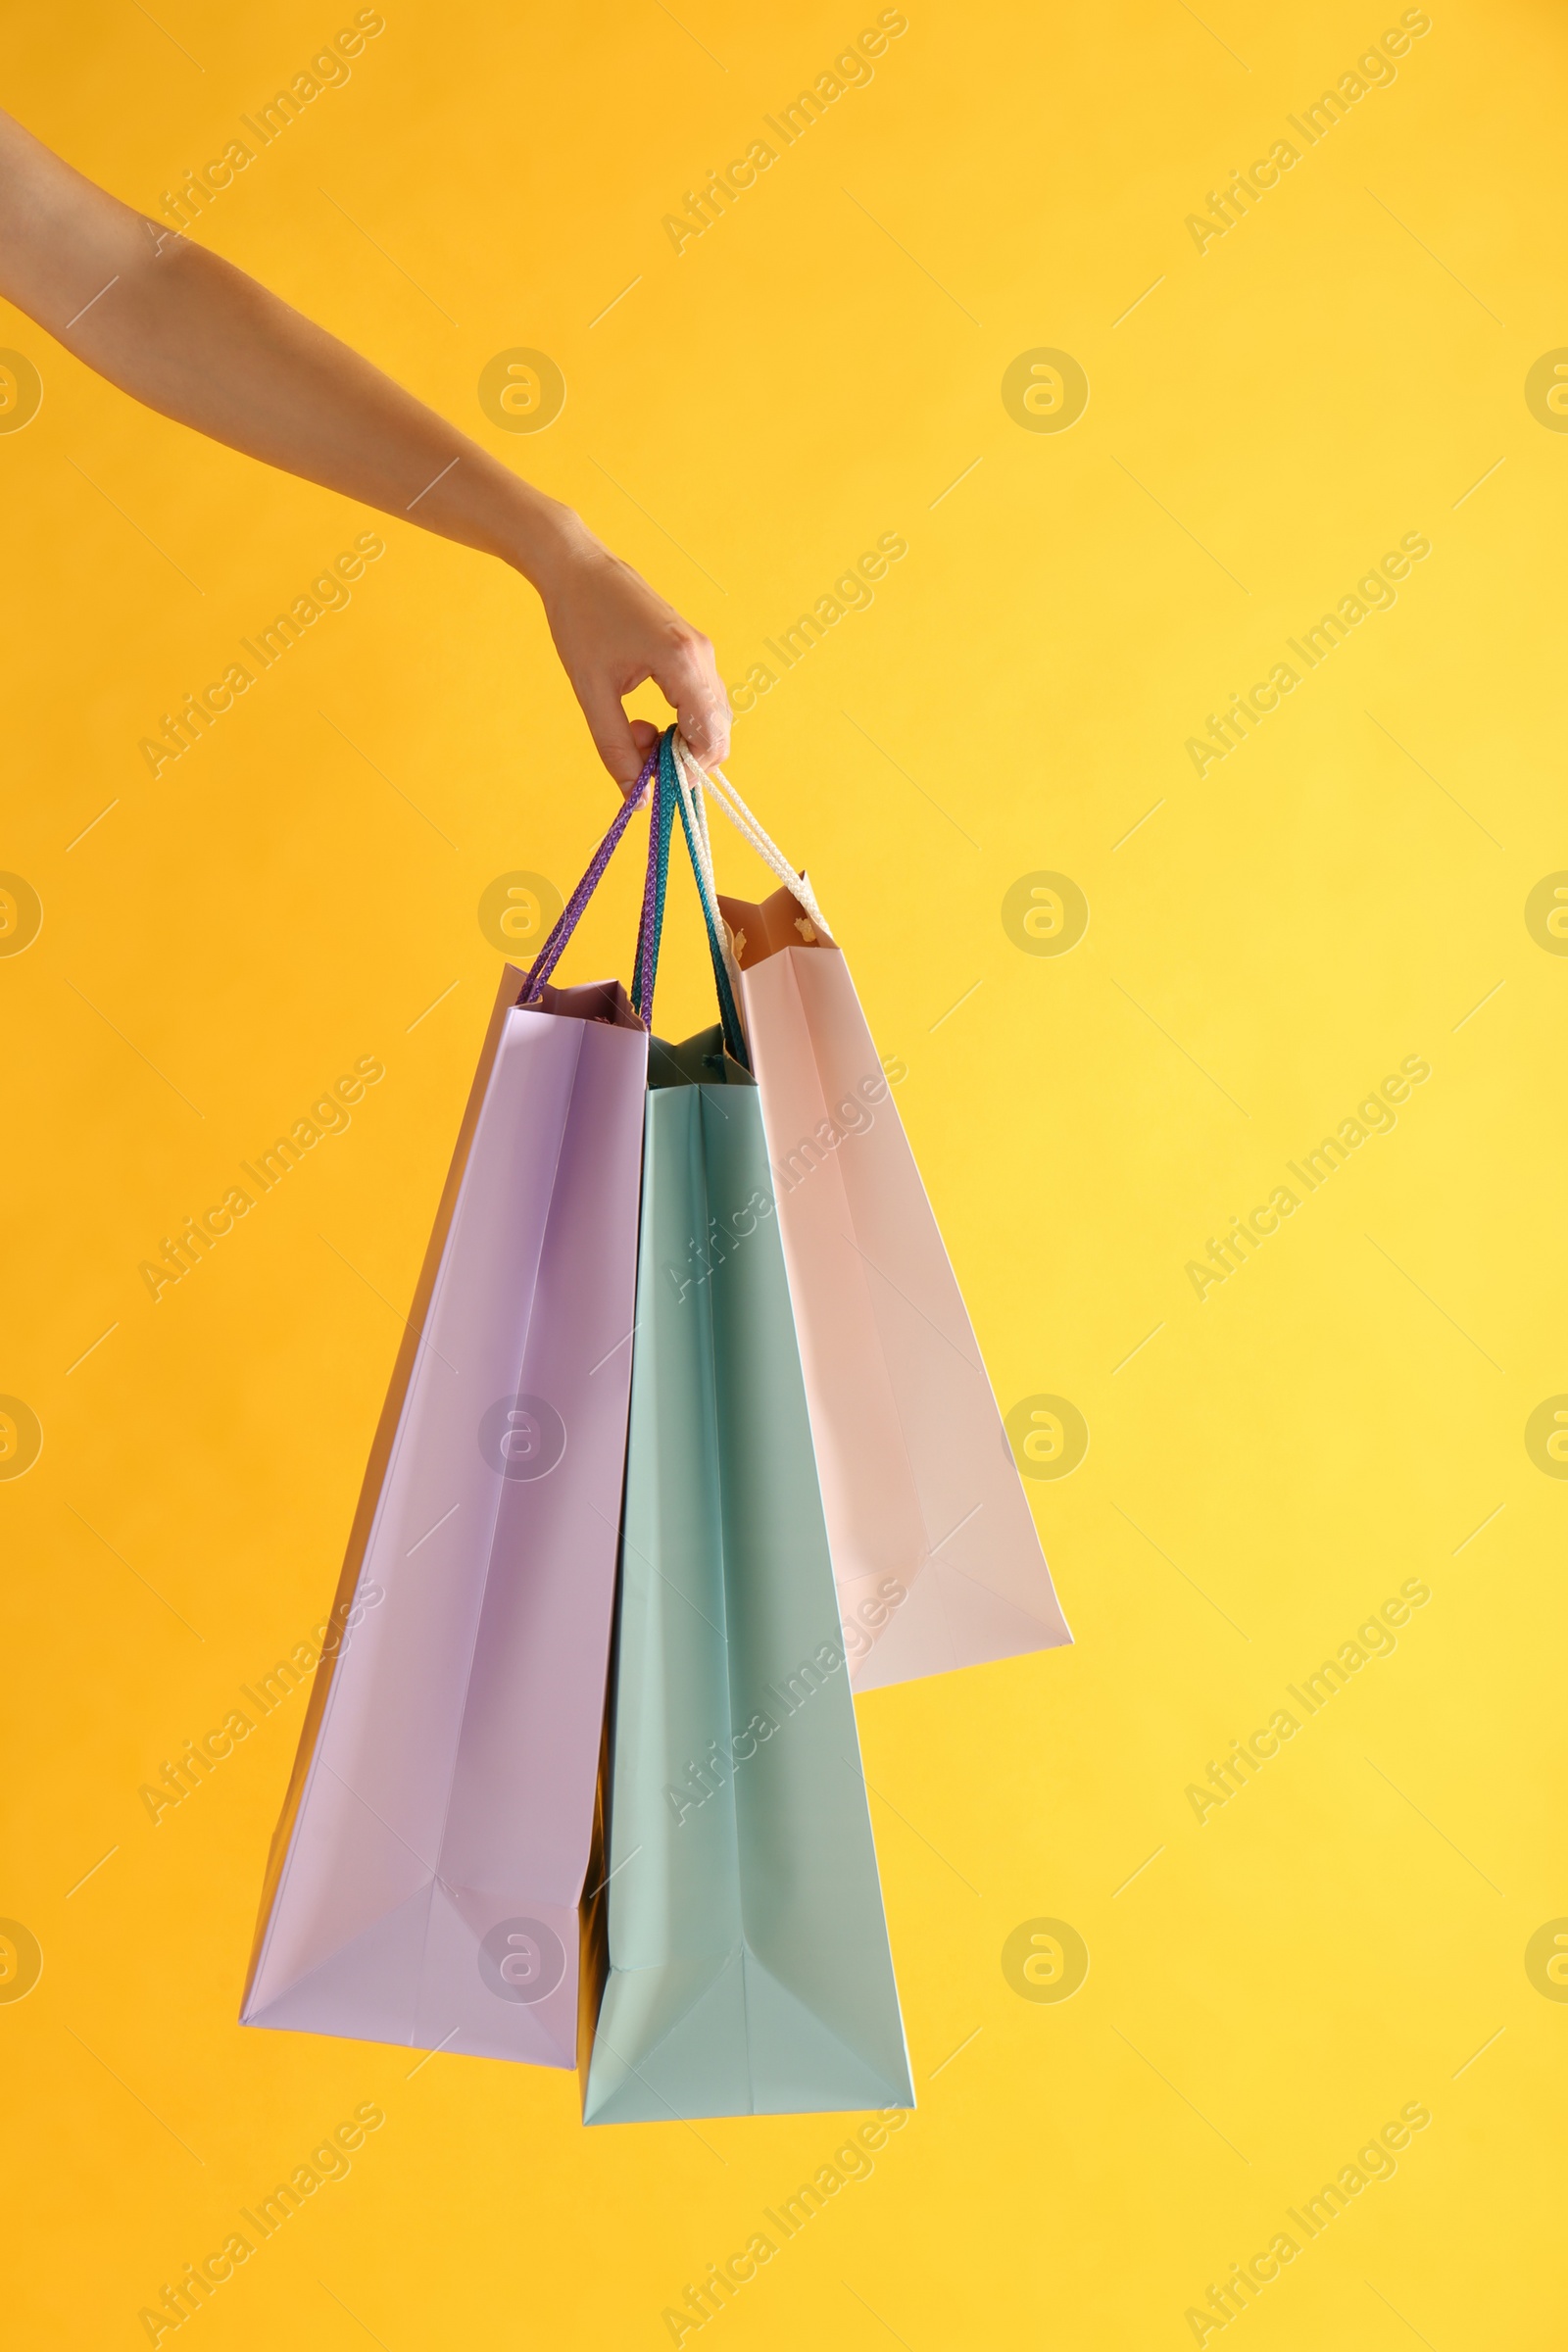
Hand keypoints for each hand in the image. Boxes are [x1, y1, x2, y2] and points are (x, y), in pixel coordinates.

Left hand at [533, 520, 730, 792]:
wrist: (577, 566)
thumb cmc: (579, 621)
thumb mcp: (592, 693)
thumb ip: (616, 748)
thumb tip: (636, 797)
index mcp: (682, 662)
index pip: (711, 739)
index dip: (686, 772)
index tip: (650, 778)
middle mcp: (702, 656)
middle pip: (717, 733)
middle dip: (680, 756)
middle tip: (635, 751)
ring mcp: (701, 650)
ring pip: (709, 719)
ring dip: (676, 739)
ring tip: (632, 729)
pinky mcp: (692, 649)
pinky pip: (699, 700)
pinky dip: (677, 719)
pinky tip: (642, 714)